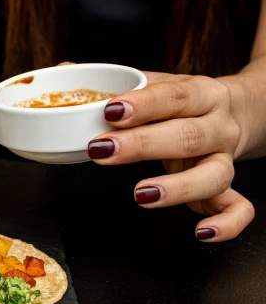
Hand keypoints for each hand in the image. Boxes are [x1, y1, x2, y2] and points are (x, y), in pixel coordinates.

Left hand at [87, 72, 254, 241]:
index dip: (145, 104)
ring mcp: (225, 158)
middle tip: (101, 150)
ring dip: (178, 188)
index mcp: (201, 94)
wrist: (238, 110)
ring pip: (216, 174)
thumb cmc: (183, 102)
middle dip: (143, 145)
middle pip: (188, 136)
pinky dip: (227, 223)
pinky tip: (201, 232)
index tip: (110, 111)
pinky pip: (239, 208)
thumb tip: (64, 70)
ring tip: (141, 195)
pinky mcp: (229, 187)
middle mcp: (218, 126)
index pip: (176, 96)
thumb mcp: (156, 84)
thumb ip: (114, 82)